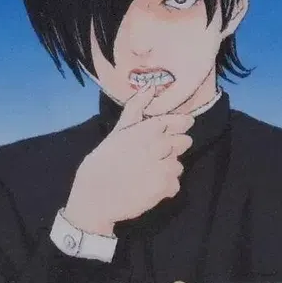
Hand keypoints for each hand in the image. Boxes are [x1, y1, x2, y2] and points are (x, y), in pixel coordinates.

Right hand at [62, 84, 193, 236]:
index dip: (180, 123)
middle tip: (158, 156)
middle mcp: (155, 146)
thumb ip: (136, 109)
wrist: (95, 196)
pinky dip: (166, 188)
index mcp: (144, 129)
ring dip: (168, 169)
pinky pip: (175, 185)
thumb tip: (150, 87)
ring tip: (149, 173)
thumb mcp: (118, 132)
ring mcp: (161, 167)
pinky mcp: (162, 187)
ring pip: (178, 165)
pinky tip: (149, 187)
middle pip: (182, 143)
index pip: (174, 122)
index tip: (186, 124)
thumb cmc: (103, 161)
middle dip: (175, 148)